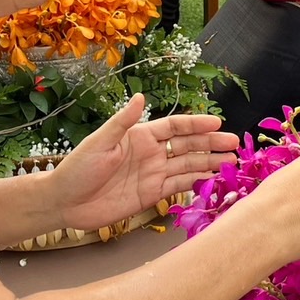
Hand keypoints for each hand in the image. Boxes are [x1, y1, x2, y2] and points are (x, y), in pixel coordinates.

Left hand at [54, 94, 237, 231]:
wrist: (65, 202)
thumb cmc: (78, 167)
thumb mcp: (100, 141)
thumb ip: (123, 121)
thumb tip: (141, 97)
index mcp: (140, 136)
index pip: (175, 127)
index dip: (196, 124)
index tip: (217, 123)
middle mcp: (151, 153)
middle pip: (187, 145)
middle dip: (211, 143)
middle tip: (234, 144)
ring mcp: (153, 174)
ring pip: (188, 165)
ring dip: (209, 163)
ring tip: (231, 163)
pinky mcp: (151, 195)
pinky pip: (179, 187)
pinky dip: (197, 182)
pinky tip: (214, 180)